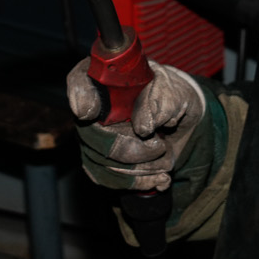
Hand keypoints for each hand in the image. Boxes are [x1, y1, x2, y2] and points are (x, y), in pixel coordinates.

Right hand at [70, 59, 205, 192]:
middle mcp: (91, 106)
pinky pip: (108, 178)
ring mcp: (91, 136)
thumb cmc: (171, 98)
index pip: (80, 81)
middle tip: (160, 146)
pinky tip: (159, 178)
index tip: (90, 113)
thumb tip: (143, 125)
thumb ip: (162, 100)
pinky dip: (138, 181)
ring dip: (142, 167)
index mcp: (106, 77)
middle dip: (132, 148)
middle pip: (92, 133)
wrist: (178, 122)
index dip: (81, 97)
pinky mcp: (99, 161)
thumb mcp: (175, 91)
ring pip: (103, 162)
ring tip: (166, 161)